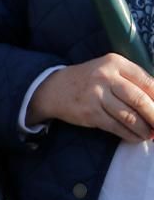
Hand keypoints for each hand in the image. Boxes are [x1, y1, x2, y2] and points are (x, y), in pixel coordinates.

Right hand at [28, 53, 153, 142]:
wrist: (54, 88)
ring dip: (144, 129)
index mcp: (116, 63)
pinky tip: (136, 137)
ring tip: (151, 134)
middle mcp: (105, 76)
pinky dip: (130, 134)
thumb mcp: (110, 71)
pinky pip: (116, 126)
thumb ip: (133, 81)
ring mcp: (96, 95)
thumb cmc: (90, 80)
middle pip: (139, 99)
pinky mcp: (89, 112)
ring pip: (129, 116)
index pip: (147, 81)